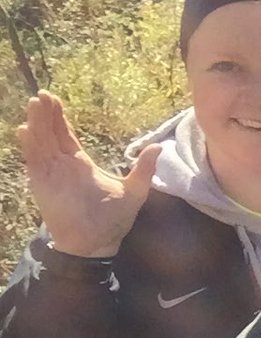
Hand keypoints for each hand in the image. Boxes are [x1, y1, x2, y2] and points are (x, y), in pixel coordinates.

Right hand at [17, 90, 159, 257]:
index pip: (65, 135)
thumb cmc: (113, 219)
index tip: (53, 99)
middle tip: (41, 94)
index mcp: (80, 163)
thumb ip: (143, 169)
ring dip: (36, 124)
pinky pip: (34, 162)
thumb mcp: (134, 191)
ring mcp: (51, 174)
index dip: (58, 117)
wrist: (97, 243)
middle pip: (50, 134)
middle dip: (45, 114)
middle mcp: (62, 165)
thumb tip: (159, 147)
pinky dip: (30, 147)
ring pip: (40, 143)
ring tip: (33, 104)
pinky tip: (25, 130)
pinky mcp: (43, 185)